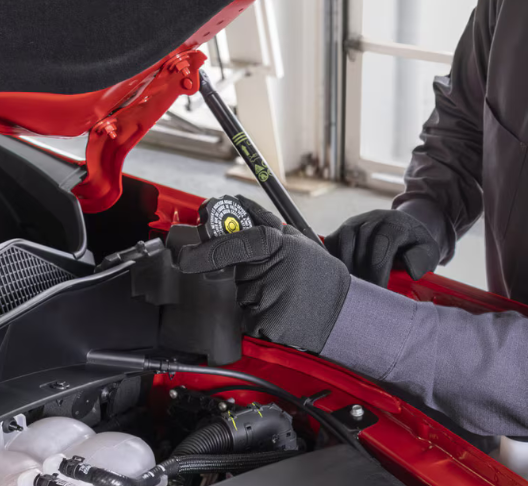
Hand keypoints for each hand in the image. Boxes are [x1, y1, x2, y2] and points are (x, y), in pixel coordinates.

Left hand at [176, 196, 349, 353]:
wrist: (343, 310)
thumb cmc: (319, 273)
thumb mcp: (297, 239)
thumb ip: (264, 222)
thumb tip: (237, 202)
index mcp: (276, 246)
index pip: (234, 245)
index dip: (207, 251)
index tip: (185, 258)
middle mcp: (269, 273)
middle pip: (239, 275)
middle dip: (252, 275)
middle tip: (281, 278)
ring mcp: (266, 300)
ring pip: (244, 298)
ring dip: (259, 296)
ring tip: (287, 296)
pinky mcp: (265, 325)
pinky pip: (250, 319)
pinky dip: (262, 317)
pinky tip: (284, 312)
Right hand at [324, 209, 440, 287]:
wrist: (406, 230)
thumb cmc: (416, 247)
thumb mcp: (429, 252)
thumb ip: (423, 260)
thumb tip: (410, 270)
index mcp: (397, 223)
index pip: (383, 243)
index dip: (378, 270)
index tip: (379, 292)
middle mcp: (375, 218)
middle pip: (361, 243)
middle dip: (362, 272)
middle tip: (366, 295)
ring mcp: (357, 221)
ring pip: (343, 241)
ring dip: (346, 267)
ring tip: (354, 287)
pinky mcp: (344, 229)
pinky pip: (332, 242)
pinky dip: (335, 259)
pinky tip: (344, 276)